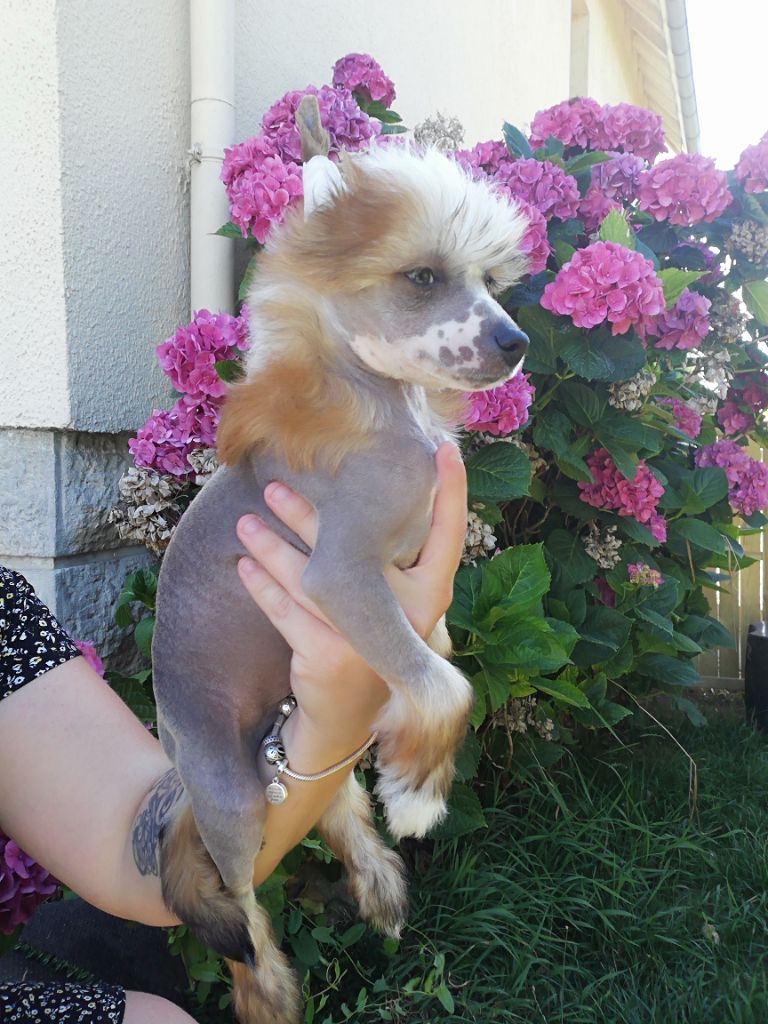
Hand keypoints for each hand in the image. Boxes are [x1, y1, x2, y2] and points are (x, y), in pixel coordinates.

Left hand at [234, 442, 466, 745]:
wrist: (347, 717)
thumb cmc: (371, 644)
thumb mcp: (394, 608)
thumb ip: (388, 564)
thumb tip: (360, 498)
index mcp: (432, 596)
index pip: (448, 536)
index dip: (451, 492)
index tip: (446, 449)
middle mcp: (406, 614)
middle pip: (353, 546)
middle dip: (305, 514)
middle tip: (274, 486)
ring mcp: (367, 636)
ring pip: (308, 574)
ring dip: (271, 544)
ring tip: (246, 521)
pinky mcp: (329, 653)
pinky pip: (284, 607)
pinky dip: (260, 584)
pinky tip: (244, 564)